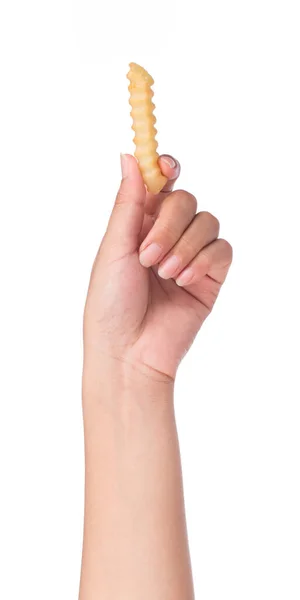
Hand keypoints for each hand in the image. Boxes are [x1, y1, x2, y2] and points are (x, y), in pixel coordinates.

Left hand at [84, 154, 231, 381]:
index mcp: (139, 225)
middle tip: (147, 255)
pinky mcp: (210, 278)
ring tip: (164, 274)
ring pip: (207, 222)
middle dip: (169, 224)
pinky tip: (183, 280)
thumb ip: (129, 203)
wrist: (128, 352)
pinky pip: (222, 250)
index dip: (166, 168)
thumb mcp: (114, 248)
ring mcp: (191, 256)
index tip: (165, 166)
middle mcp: (167, 237)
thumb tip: (129, 157)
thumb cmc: (110, 303)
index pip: (161, 185)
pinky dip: (203, 260)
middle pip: (186, 200)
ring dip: (184, 245)